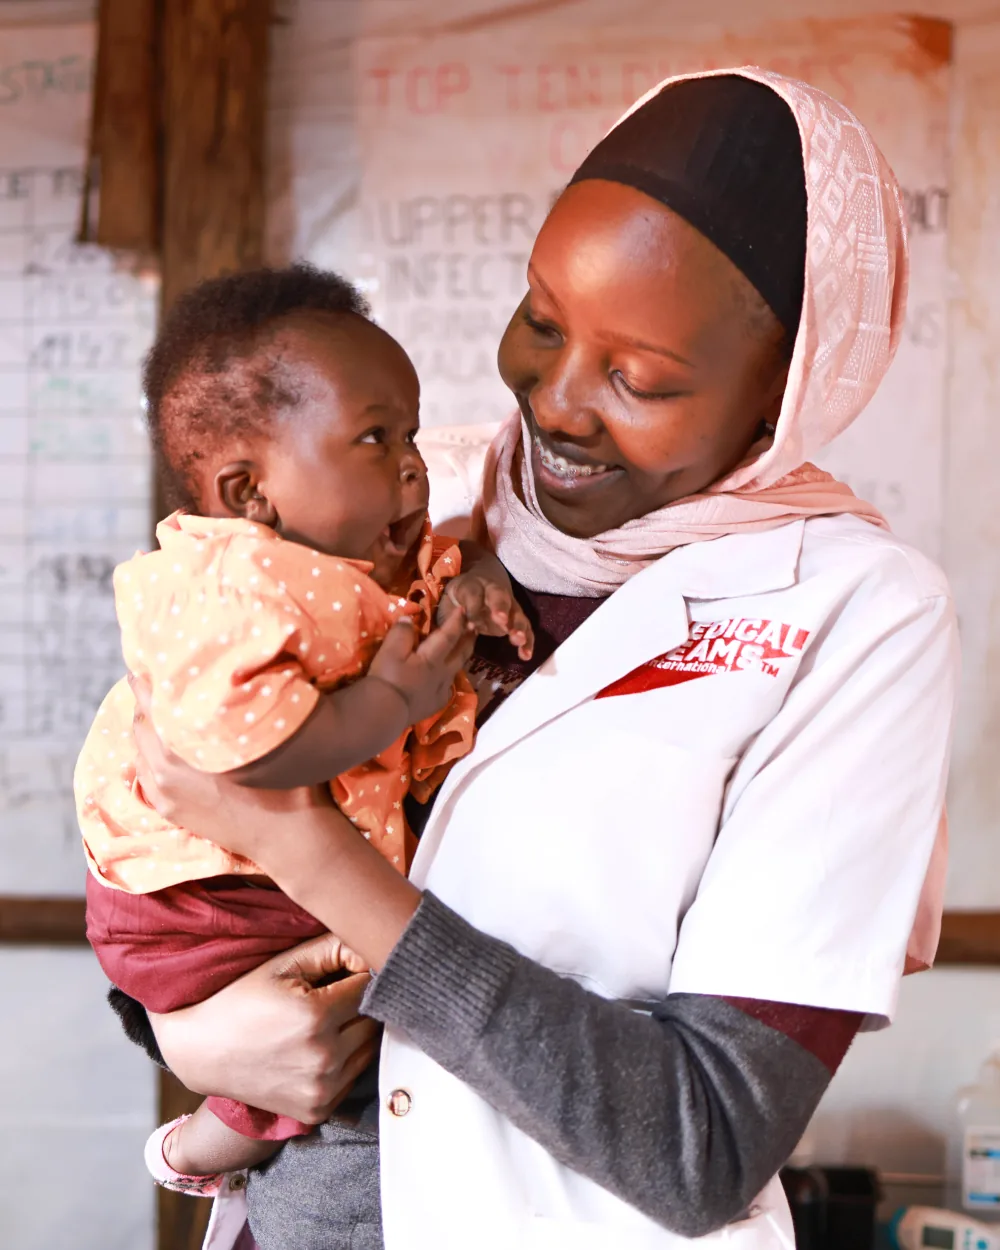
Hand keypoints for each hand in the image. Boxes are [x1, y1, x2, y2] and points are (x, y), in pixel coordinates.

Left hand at [130, 672, 333, 859]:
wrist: (290, 836)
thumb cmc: (286, 777)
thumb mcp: (264, 731)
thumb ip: (238, 701)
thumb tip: (228, 669)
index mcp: (184, 743)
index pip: (152, 699)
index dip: (150, 676)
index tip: (150, 658)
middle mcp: (164, 768)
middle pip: (141, 721)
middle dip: (149, 701)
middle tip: (157, 680)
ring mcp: (163, 792)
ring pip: (141, 748)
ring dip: (150, 729)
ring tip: (166, 712)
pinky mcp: (168, 809)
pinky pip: (146, 773)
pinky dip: (151, 755)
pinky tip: (168, 746)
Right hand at [150, 932, 378, 1123]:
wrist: (202, 1052)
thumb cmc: (242, 999)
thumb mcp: (284, 964)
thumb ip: (335, 948)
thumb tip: (375, 947)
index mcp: (316, 1016)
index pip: (370, 986)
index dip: (362, 974)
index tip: (346, 971)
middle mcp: (323, 1058)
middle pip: (375, 1019)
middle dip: (363, 1003)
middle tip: (336, 994)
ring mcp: (321, 1089)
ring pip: (369, 1049)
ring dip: (358, 1032)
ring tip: (328, 1020)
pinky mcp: (319, 1110)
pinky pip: (353, 1077)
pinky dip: (346, 1060)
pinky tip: (321, 1047)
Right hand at [368, 607, 476, 723]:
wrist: (384, 712)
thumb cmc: (387, 678)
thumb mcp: (390, 649)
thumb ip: (402, 633)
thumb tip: (410, 620)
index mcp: (433, 658)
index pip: (449, 635)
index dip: (456, 621)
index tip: (463, 610)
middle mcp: (442, 673)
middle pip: (461, 653)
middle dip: (468, 639)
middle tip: (475, 628)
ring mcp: (440, 691)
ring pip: (456, 671)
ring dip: (461, 658)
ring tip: (463, 651)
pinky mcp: (434, 705)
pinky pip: (447, 688)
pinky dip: (449, 680)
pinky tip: (446, 680)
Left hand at [439, 571, 533, 660]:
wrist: (479, 583)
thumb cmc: (457, 600)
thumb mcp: (448, 604)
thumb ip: (450, 616)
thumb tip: (453, 628)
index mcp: (472, 585)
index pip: (473, 594)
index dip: (473, 608)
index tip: (471, 624)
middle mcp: (493, 591)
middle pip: (499, 597)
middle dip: (501, 608)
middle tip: (503, 621)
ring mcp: (508, 604)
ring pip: (516, 612)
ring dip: (518, 626)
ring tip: (518, 640)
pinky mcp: (517, 617)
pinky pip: (525, 628)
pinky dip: (527, 641)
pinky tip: (526, 655)